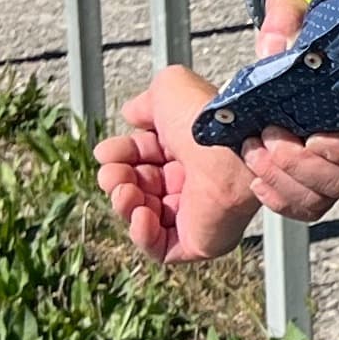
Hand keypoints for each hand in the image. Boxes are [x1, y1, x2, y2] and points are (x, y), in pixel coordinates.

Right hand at [109, 63, 262, 263]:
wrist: (230, 149)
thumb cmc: (207, 120)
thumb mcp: (170, 90)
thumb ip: (146, 102)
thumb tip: (132, 113)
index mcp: (187, 149)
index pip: (140, 159)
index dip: (119, 155)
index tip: (108, 151)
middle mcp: (192, 181)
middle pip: (136, 188)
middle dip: (116, 180)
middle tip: (116, 173)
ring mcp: (196, 213)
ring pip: (142, 218)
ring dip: (123, 204)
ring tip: (126, 191)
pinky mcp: (200, 241)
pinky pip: (161, 248)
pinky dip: (142, 234)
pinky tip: (140, 214)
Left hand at [239, 0, 338, 221]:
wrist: (307, 21)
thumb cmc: (312, 6)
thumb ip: (287, 15)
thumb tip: (270, 48)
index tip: (315, 139)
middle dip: (301, 167)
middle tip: (266, 140)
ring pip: (325, 196)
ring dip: (285, 183)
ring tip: (254, 154)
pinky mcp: (315, 168)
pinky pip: (306, 203)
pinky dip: (280, 199)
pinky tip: (258, 179)